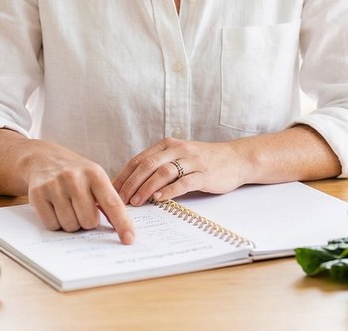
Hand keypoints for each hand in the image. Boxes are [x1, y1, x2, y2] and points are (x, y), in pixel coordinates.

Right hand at [21, 141, 134, 243]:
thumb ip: (108, 201)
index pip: (112, 203)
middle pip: (89, 221)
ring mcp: (54, 185)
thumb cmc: (75, 173)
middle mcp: (75, 178)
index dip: (122, 223)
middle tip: (82, 210)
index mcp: (95, 174)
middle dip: (88, 222)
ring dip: (71, 223)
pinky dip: (56, 223)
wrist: (43, 158)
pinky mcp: (37, 194)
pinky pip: (52, 225)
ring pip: (70, 225)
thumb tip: (122, 229)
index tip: (129, 239)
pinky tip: (55, 208)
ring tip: (68, 207)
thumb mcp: (95, 178)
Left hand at [112, 137, 250, 205]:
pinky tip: (159, 199)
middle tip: (119, 199)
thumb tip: (132, 184)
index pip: (139, 159)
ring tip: (136, 202)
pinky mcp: (205, 173)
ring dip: (147, 188)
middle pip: (148, 165)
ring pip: (163, 172)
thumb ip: (159, 166)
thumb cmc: (203, 161)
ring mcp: (192, 160)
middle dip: (131, 183)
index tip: (112, 190)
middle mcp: (178, 149)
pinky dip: (169, 191)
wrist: (236, 159)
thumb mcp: (179, 157)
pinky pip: (184, 182)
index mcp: (168, 144)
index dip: (124, 175)